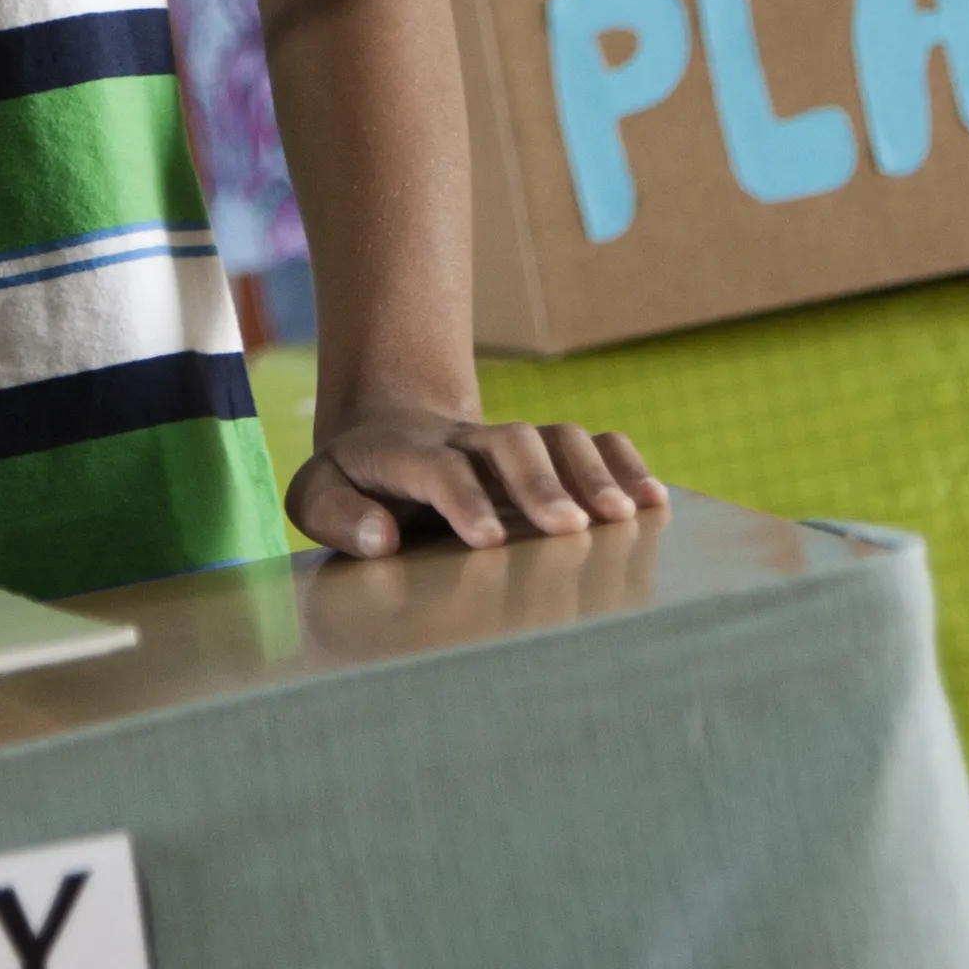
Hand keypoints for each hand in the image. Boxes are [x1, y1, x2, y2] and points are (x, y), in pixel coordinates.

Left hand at [289, 396, 662, 557]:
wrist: (388, 427)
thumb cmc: (354, 482)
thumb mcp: (315, 494)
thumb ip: (337, 515)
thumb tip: (382, 538)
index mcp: (405, 453)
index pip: (438, 468)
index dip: (463, 500)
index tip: (490, 541)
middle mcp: (465, 441)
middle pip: (508, 442)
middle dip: (540, 483)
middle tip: (569, 529)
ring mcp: (508, 442)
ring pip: (557, 437)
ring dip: (593, 473)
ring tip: (625, 519)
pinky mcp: (542, 451)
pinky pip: (590, 443)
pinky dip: (623, 463)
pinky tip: (653, 501)